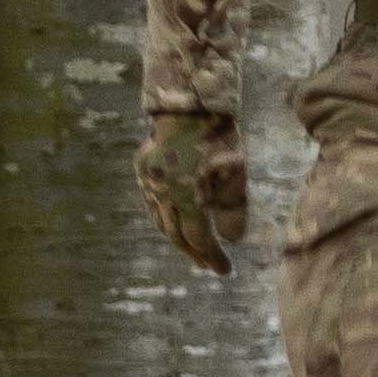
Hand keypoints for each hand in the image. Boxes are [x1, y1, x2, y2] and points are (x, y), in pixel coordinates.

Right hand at [141, 104, 238, 273]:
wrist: (188, 105)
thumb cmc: (218, 139)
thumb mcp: (235, 175)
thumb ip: (233, 210)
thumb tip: (232, 240)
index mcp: (187, 197)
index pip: (199, 239)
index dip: (212, 257)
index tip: (226, 271)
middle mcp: (163, 194)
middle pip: (177, 236)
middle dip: (195, 254)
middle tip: (209, 266)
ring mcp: (149, 183)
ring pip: (161, 221)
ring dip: (178, 238)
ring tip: (194, 250)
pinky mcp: (142, 171)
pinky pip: (152, 204)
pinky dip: (165, 218)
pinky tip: (175, 222)